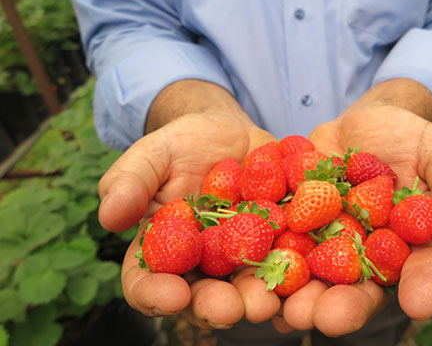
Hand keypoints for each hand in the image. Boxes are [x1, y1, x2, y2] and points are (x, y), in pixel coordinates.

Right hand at [98, 80, 283, 328]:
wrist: (229, 132)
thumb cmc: (181, 144)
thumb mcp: (152, 153)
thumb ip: (130, 180)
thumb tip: (109, 216)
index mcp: (163, 250)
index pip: (148, 280)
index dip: (155, 294)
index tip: (170, 295)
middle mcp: (204, 264)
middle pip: (205, 294)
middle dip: (218, 305)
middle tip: (231, 309)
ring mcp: (245, 257)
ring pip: (251, 286)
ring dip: (261, 299)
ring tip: (271, 302)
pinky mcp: (281, 242)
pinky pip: (293, 263)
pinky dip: (302, 276)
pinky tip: (312, 283)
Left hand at [274, 84, 431, 336]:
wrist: (361, 124)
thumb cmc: (409, 138)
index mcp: (412, 245)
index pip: (425, 269)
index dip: (424, 287)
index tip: (418, 304)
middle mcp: (368, 256)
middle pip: (361, 289)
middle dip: (346, 307)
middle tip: (329, 318)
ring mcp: (328, 245)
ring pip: (316, 279)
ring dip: (299, 298)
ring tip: (287, 310)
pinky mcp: (294, 227)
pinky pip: (279, 247)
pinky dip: (265, 264)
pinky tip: (251, 281)